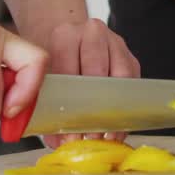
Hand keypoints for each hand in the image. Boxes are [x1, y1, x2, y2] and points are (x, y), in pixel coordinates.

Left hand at [41, 18, 139, 148]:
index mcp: (65, 35)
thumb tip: (58, 140)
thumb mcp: (41, 72)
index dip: (69, 105)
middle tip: (89, 136)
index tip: (70, 131)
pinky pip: (132, 84)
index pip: (69, 72)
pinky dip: (125, 108)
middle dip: (94, 109)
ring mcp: (115, 43)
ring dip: (114, 110)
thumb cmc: (54, 55)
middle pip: (98, 73)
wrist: (69, 34)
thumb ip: (44, 103)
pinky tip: (116, 125)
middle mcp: (92, 34)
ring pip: (121, 79)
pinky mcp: (130, 56)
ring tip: (105, 134)